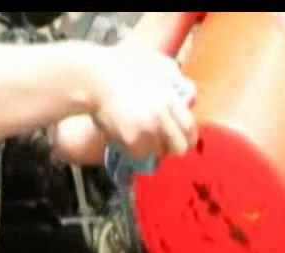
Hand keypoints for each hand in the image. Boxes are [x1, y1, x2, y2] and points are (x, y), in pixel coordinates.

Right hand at [90, 46, 197, 161]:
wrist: (94, 79)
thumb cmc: (123, 67)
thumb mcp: (158, 65)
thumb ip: (175, 82)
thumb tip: (187, 96)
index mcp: (170, 100)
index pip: (191, 129)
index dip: (188, 137)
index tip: (183, 138)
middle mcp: (161, 119)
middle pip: (179, 148)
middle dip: (171, 147)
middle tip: (162, 142)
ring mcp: (146, 133)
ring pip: (157, 152)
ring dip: (150, 147)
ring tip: (138, 132)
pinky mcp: (131, 143)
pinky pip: (138, 155)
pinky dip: (133, 149)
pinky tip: (125, 135)